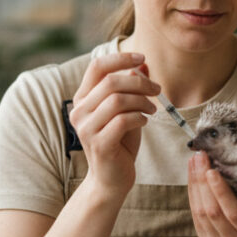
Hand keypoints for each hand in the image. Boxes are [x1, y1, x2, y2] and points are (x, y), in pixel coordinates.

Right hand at [69, 52, 159, 195]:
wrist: (112, 179)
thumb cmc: (120, 143)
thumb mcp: (127, 111)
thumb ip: (131, 89)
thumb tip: (142, 65)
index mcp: (83, 99)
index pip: (97, 66)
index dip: (121, 58)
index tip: (143, 58)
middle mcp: (79, 111)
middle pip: (111, 81)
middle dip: (140, 83)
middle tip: (157, 91)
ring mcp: (86, 128)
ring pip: (117, 99)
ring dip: (142, 101)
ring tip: (152, 110)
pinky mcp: (99, 144)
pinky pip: (123, 120)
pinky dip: (139, 118)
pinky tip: (144, 122)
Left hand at [188, 150, 236, 236]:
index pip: (234, 214)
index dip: (221, 193)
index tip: (212, 170)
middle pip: (212, 212)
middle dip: (203, 183)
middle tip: (201, 156)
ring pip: (200, 212)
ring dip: (195, 184)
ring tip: (195, 160)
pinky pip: (194, 213)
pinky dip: (192, 191)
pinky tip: (193, 172)